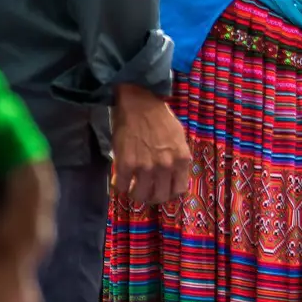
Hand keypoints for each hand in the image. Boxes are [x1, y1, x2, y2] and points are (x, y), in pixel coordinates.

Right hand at [112, 83, 191, 207]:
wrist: (140, 104)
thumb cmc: (160, 118)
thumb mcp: (179, 139)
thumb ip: (177, 159)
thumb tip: (174, 175)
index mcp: (182, 160)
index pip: (179, 190)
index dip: (170, 192)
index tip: (163, 189)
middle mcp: (166, 167)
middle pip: (160, 197)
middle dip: (153, 196)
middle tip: (146, 190)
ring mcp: (145, 168)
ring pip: (140, 196)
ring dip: (136, 193)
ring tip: (132, 186)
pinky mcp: (126, 165)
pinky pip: (122, 187)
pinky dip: (120, 186)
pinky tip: (121, 178)